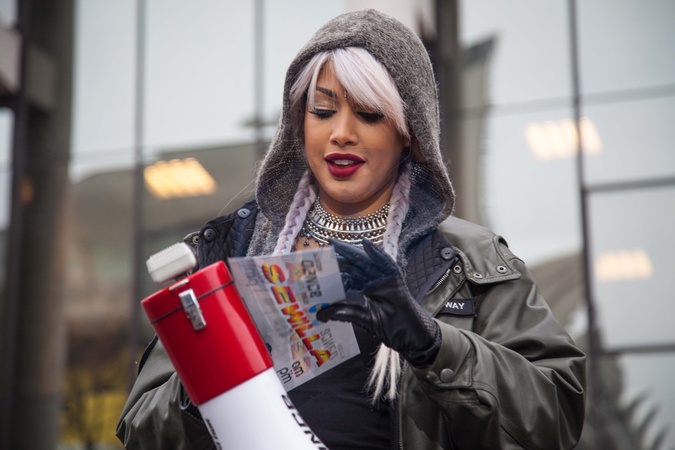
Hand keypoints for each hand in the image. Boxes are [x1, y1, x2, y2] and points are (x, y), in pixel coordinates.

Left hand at [319, 239, 440, 365]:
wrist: (407, 333)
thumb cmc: (386, 326)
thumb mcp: (360, 318)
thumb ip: (342, 313)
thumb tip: (320, 313)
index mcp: (361, 290)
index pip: (344, 277)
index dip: (332, 271)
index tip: (316, 266)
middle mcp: (370, 281)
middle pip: (353, 265)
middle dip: (338, 257)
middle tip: (324, 248)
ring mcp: (382, 278)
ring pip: (365, 261)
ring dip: (351, 251)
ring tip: (336, 244)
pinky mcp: (394, 277)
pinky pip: (385, 262)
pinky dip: (377, 253)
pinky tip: (366, 245)